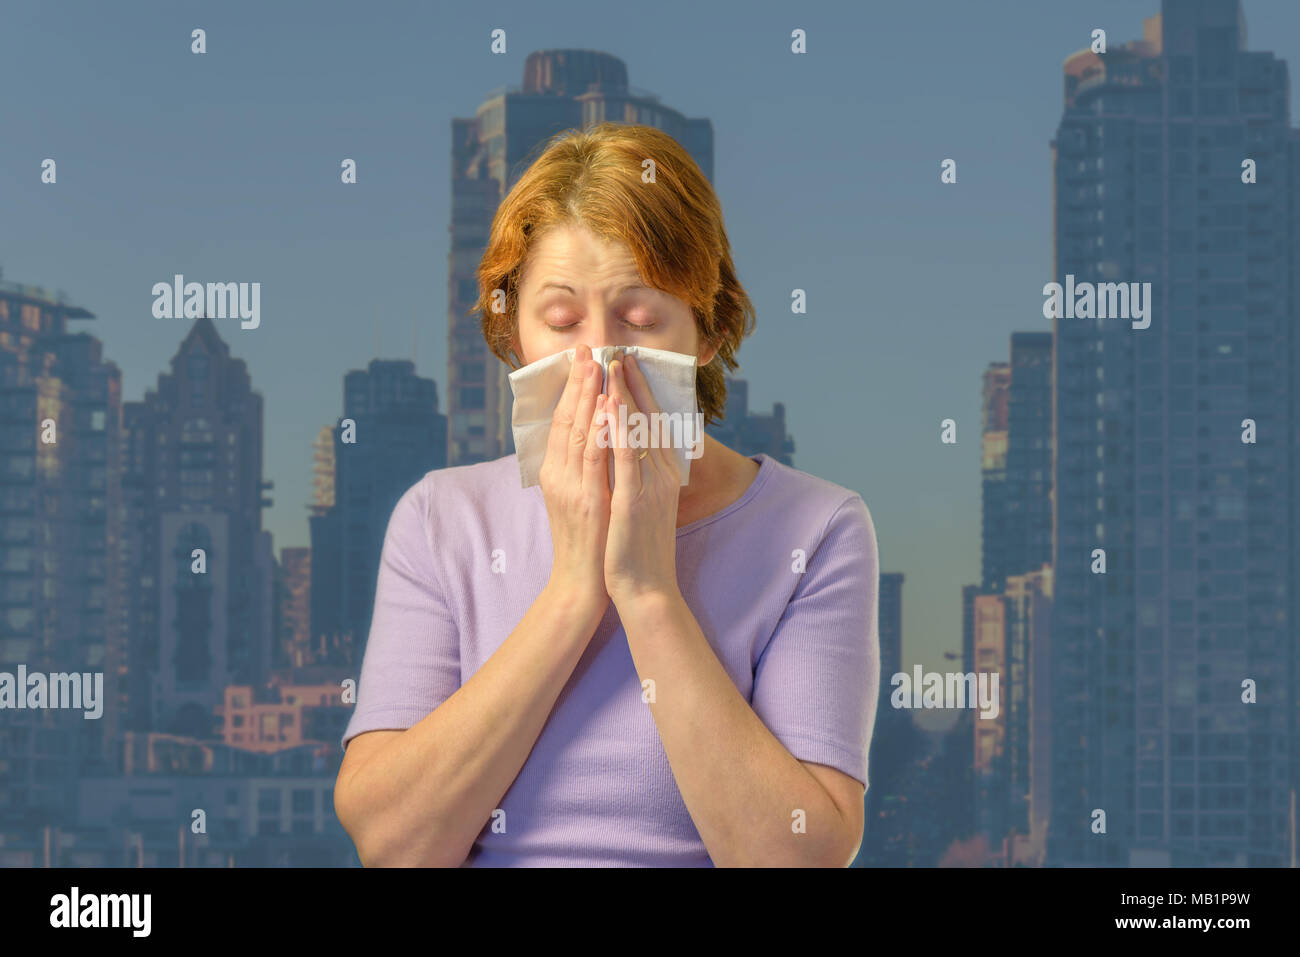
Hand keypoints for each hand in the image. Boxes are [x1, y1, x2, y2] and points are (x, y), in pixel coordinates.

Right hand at [538, 343, 611, 618]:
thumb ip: (585, 471)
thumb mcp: (583, 501)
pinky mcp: (589, 500)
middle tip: (588, 348)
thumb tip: (596, 442)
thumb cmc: (590, 544)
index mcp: (558, 473)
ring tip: (597, 365)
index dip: (573, 389)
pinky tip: (606, 408)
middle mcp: (560, 476)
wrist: (584, 585)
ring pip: (579, 432)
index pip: (564, 421)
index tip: (583, 359)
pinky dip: (599, 431)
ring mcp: (572, 487)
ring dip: (588, 396)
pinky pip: (595, 459)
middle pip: (568, 419)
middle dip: (579, 382)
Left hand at [602, 352, 683, 606]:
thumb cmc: (638, 548)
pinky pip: (625, 457)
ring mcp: (649, 485)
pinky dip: (619, 428)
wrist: (645, 589)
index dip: (639, 391)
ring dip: (625, 395)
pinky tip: (610, 405)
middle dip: (632, 383)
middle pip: (648, 418)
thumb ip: (641, 475)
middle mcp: (661, 474)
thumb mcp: (643, 504)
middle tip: (620, 351)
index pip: (652, 423)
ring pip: (637, 430)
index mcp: (662, 474)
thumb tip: (631, 451)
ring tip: (613, 365)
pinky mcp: (633, 500)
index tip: (627, 363)